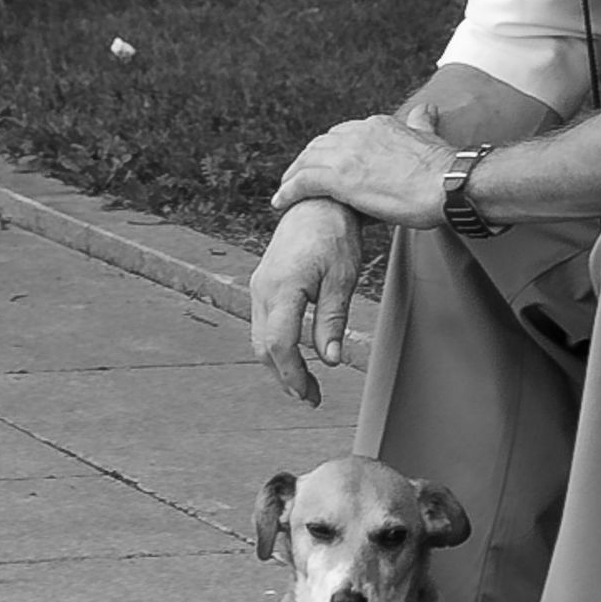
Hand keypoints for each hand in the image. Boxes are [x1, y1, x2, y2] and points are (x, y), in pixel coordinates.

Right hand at [250, 198, 361, 405]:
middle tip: (310, 398)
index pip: (279, 343)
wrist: (316, 204)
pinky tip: (294, 356)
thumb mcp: (341, 279)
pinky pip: (263, 323)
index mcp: (282, 287)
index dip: (293, 374)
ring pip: (260, 338)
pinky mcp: (263, 285)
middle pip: (264, 347)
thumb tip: (329, 360)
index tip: (310, 393)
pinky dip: (276, 346)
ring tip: (304, 384)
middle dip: (285, 377)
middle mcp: (262, 289)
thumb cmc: (333, 236)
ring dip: (279, 365)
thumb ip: (332, 320)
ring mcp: (259, 286)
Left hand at [271, 114, 453, 229]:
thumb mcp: (429, 136)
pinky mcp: (338, 177)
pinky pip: (303, 181)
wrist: (449, 184)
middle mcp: (358, 133)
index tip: (325, 164)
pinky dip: (289, 191)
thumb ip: (421, 122)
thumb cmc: (444, 170)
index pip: (343, 135)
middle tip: (297, 178)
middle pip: (320, 146)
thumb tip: (426, 109)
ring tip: (284, 191)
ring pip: (307, 162)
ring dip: (293, 177)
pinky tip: (280, 202)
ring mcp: (346, 154)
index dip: (330, 151)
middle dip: (307, 161)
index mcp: (377, 125)